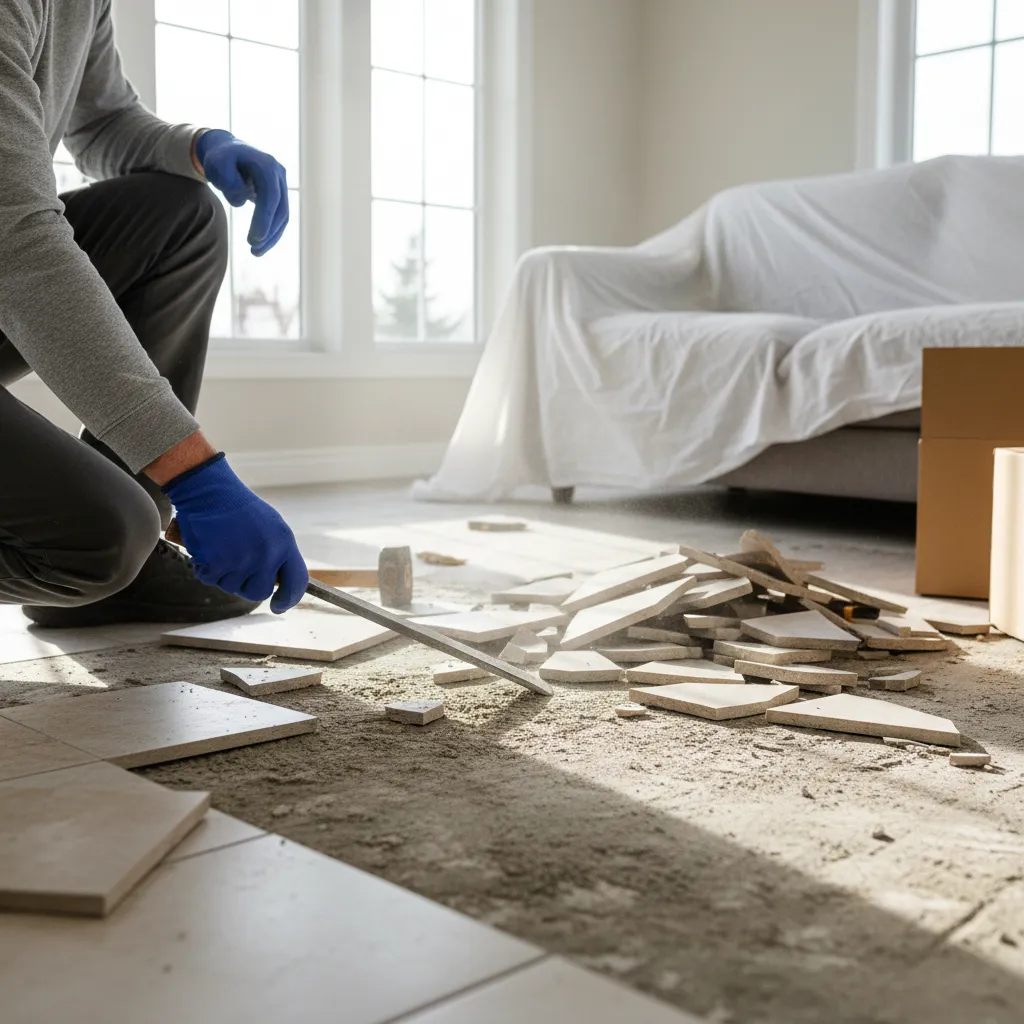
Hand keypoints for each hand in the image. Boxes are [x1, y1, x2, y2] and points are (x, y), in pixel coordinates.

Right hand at [162, 453, 307, 612]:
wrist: (209, 490)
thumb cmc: (238, 508)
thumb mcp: (271, 527)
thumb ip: (278, 553)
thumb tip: (280, 581)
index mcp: (284, 543)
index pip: (297, 581)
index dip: (289, 599)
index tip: (279, 605)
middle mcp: (267, 554)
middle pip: (260, 591)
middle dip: (247, 585)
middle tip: (236, 566)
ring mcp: (242, 560)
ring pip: (232, 587)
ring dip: (223, 573)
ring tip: (221, 547)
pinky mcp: (217, 563)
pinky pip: (210, 579)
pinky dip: (204, 567)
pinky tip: (207, 547)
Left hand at [194, 129, 288, 255]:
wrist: (226, 150)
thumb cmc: (220, 158)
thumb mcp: (217, 165)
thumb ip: (228, 181)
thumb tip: (243, 201)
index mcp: (266, 165)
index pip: (271, 197)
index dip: (264, 219)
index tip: (253, 238)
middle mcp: (279, 174)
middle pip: (281, 209)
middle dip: (269, 233)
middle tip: (254, 250)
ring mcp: (281, 184)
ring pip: (283, 216)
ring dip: (272, 237)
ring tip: (256, 252)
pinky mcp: (279, 195)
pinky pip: (279, 217)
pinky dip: (271, 232)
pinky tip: (260, 244)